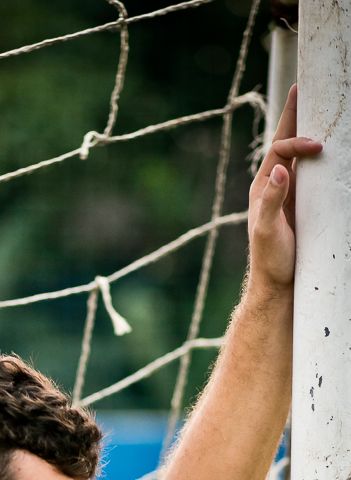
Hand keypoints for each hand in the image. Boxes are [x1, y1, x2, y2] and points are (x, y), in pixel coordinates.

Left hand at [248, 84, 321, 289]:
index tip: (318, 146)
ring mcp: (287, 192)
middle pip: (284, 142)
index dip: (297, 142)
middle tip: (302, 88)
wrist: (278, 284)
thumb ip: (271, 202)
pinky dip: (315, 155)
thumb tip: (280, 170)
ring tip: (313, 106)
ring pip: (296, 154)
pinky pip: (308, 172)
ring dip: (305, 130)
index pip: (279, 151)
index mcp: (262, 187)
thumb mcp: (268, 232)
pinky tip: (325, 146)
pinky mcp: (300, 202)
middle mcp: (273, 184)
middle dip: (294, 116)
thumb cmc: (270, 260)